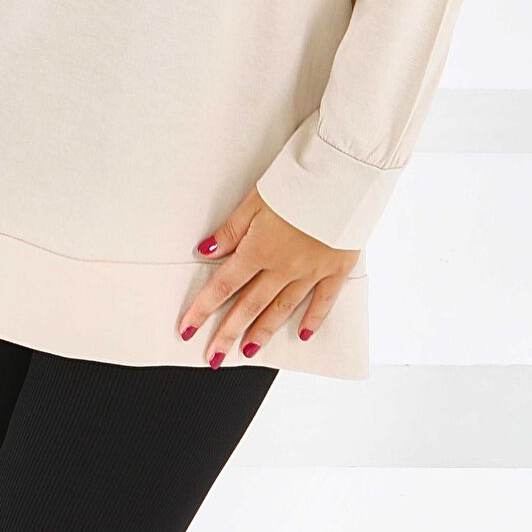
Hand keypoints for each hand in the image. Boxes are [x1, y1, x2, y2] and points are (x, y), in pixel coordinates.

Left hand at [179, 187, 359, 366]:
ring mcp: (312, 271)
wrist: (343, 175)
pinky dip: (313, 320)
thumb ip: (231, 230)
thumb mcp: (255, 199)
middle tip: (213, 356)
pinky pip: (323, 301)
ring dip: (262, 331)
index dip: (203, 309)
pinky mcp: (337, 268)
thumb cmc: (298, 181)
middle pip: (249, 305)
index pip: (224, 285)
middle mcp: (283, 267)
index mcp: (259, 249)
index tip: (187, 329)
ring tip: (247, 350)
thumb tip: (206, 252)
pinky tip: (303, 334)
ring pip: (281, 309)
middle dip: (227, 333)